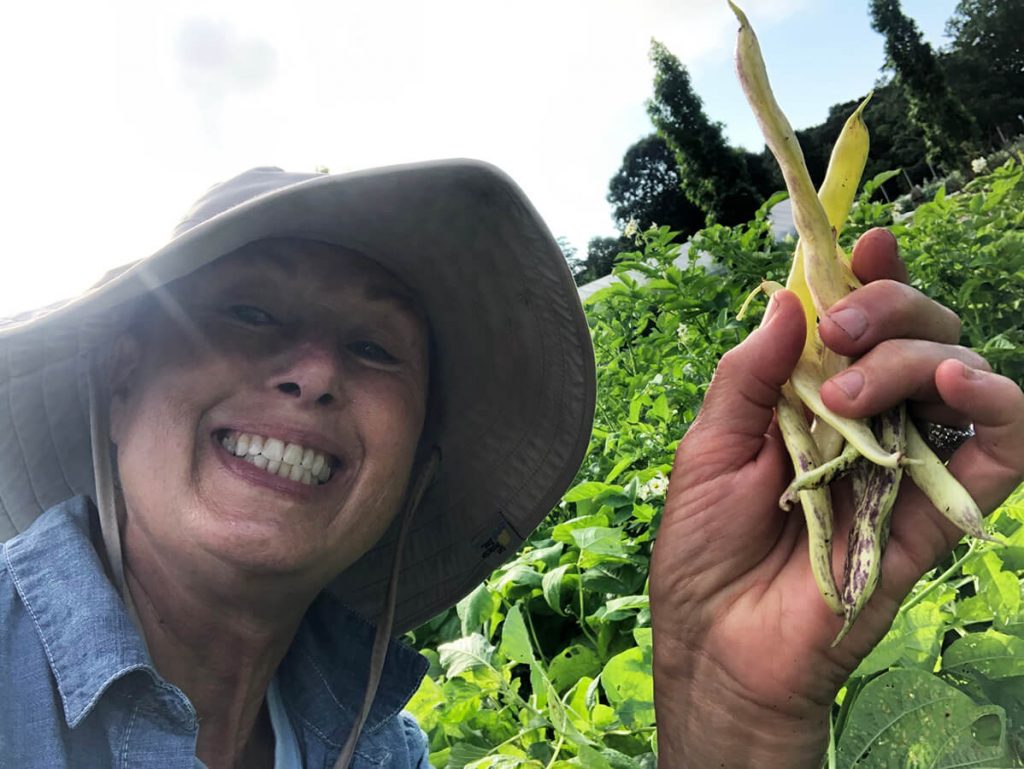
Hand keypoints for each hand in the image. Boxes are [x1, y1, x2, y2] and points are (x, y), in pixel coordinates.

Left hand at [649, 228, 1023, 767]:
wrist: (720, 644)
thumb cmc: (703, 550)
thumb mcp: (708, 448)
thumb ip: (751, 375)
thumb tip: (789, 298)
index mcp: (813, 400)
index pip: (863, 325)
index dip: (874, 278)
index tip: (867, 244)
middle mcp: (870, 423)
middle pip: (921, 336)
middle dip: (893, 309)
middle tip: (845, 328)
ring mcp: (910, 464)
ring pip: (965, 377)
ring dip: (926, 355)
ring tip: (861, 384)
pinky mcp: (940, 513)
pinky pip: (1005, 451)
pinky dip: (999, 406)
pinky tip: (961, 388)